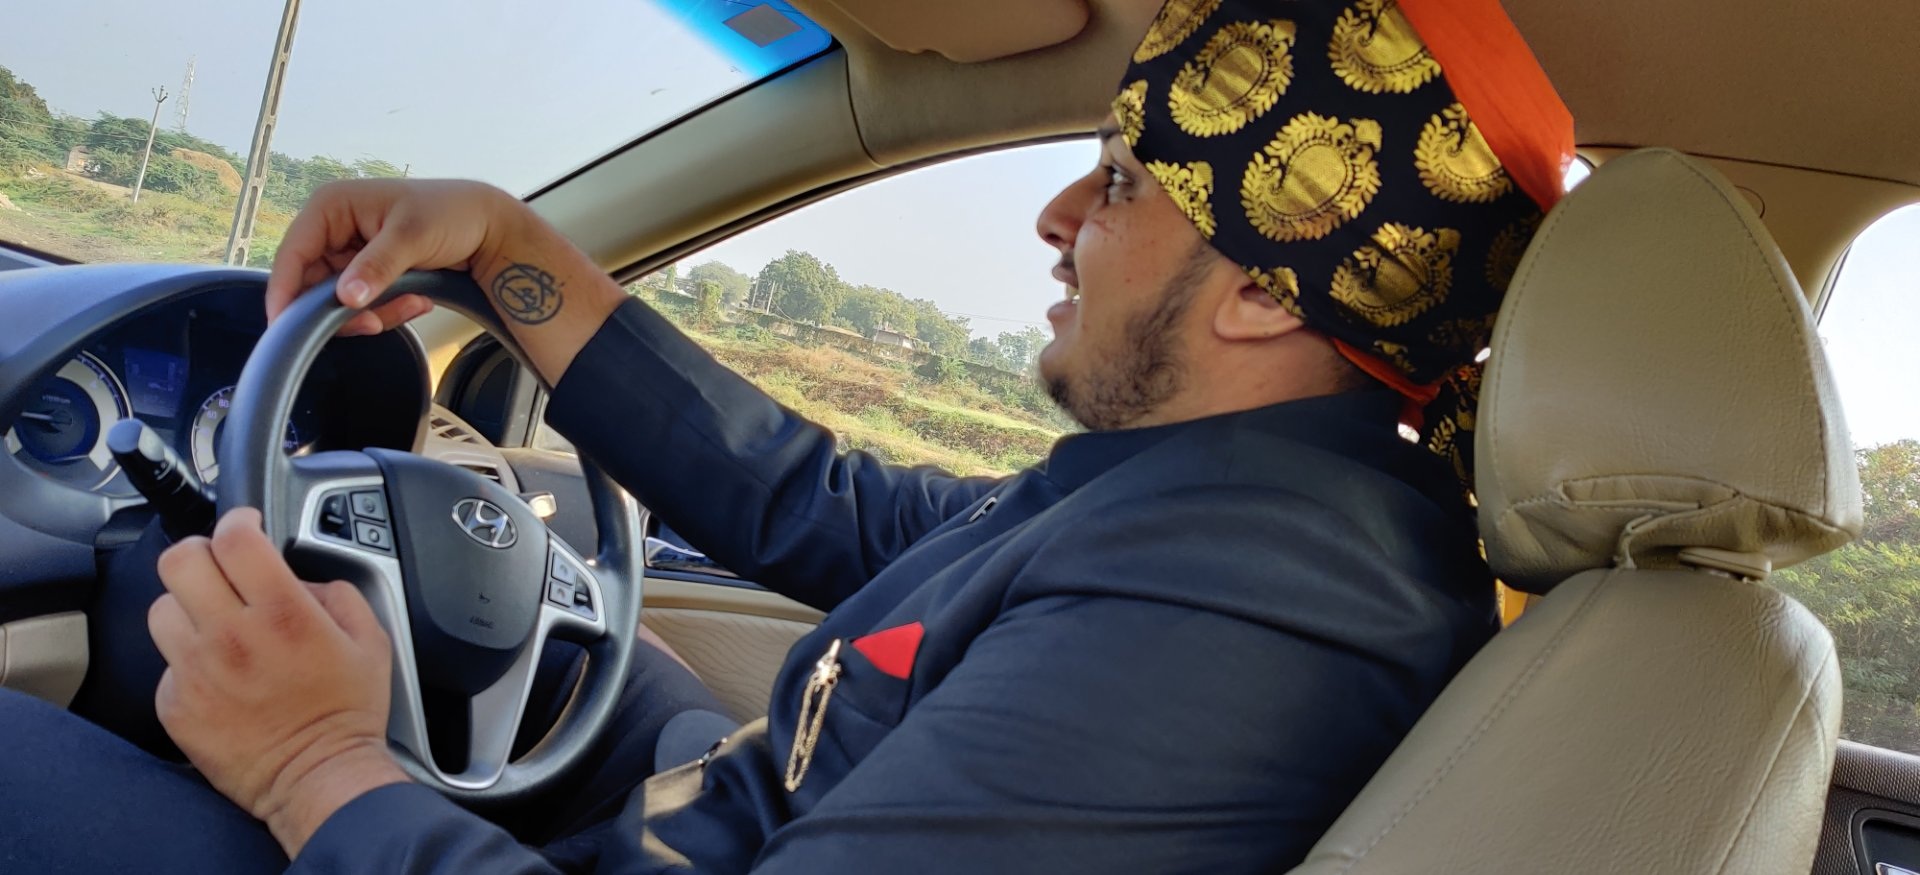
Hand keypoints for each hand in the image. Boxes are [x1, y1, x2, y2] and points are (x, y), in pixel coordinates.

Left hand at [150, 508, 408, 855]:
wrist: (317, 777)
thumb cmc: (346, 713)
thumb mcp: (371, 638)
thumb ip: (336, 591)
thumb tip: (301, 576)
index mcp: (283, 613)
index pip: (235, 537)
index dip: (239, 520)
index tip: (246, 526)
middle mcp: (232, 637)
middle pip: (180, 560)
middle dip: (201, 554)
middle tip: (218, 566)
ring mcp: (196, 672)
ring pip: (161, 608)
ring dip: (187, 607)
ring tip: (214, 624)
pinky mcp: (175, 704)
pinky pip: (166, 662)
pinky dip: (188, 660)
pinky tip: (218, 675)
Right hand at [266, 179, 527, 336]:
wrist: (487, 226)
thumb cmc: (450, 214)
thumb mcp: (412, 237)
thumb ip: (377, 267)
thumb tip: (346, 297)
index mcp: (331, 206)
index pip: (292, 254)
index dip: (286, 293)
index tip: (286, 328)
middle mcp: (334, 228)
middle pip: (312, 285)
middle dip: (343, 310)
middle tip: (375, 324)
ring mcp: (351, 252)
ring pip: (339, 301)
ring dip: (375, 312)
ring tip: (414, 303)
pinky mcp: (368, 272)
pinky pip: (364, 304)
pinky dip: (388, 310)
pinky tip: (418, 301)